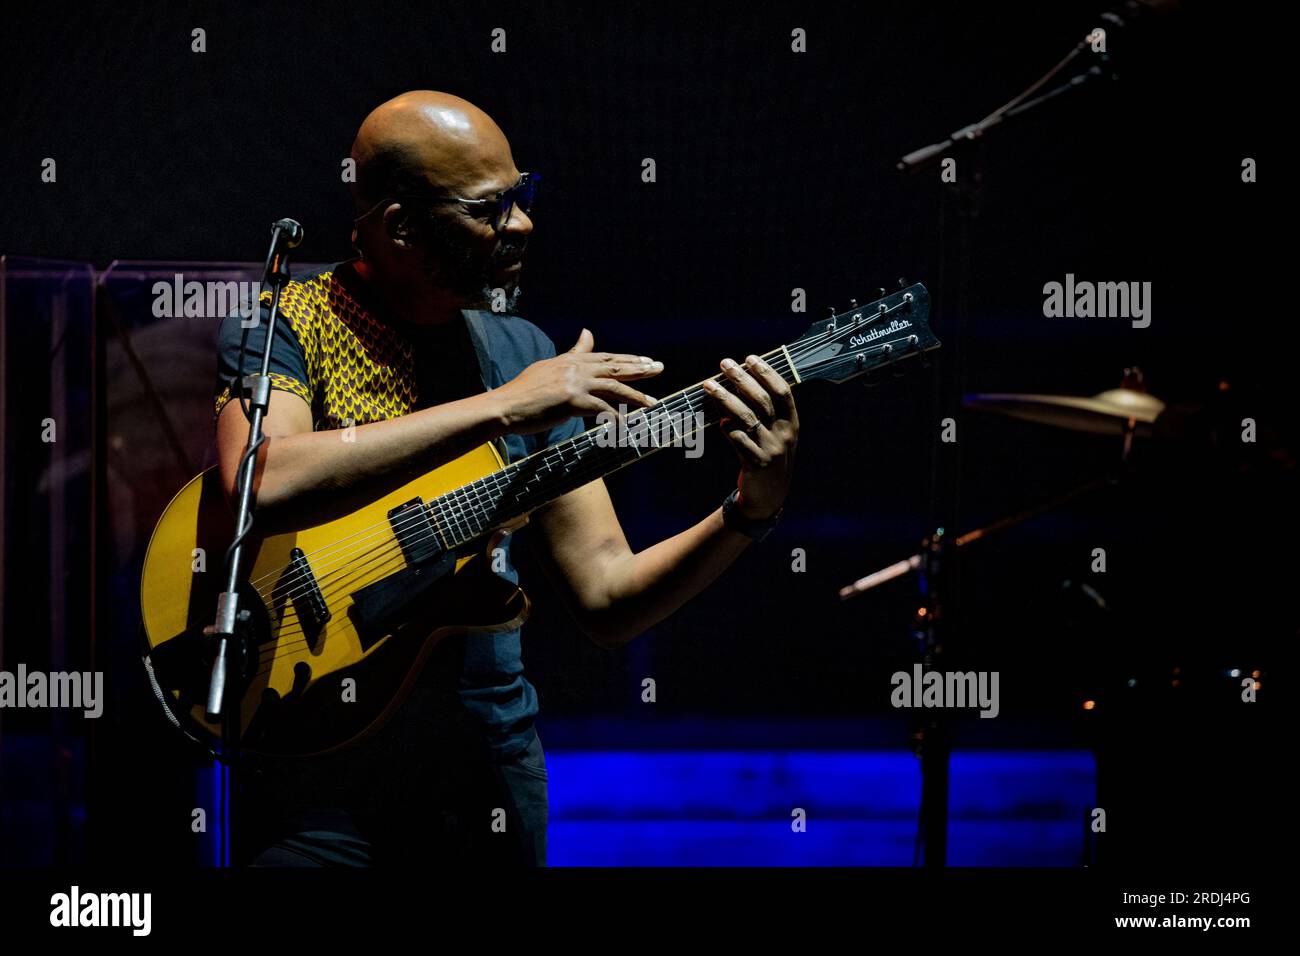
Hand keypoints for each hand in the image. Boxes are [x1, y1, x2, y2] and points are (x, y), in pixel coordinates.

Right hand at [492, 328, 662, 433]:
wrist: (504, 407)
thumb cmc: (523, 393)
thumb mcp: (549, 367)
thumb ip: (572, 354)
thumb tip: (588, 333)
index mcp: (569, 360)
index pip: (605, 357)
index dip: (627, 359)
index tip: (646, 361)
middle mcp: (574, 368)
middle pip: (615, 366)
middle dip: (640, 368)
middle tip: (660, 368)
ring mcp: (574, 383)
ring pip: (614, 387)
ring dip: (636, 395)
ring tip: (653, 402)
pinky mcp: (572, 400)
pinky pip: (602, 409)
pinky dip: (616, 417)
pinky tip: (627, 424)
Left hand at [702, 355, 798, 519]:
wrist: (770, 496)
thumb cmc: (769, 456)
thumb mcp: (776, 433)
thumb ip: (765, 411)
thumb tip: (739, 380)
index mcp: (791, 423)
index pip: (782, 391)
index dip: (766, 373)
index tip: (750, 358)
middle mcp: (784, 434)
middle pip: (762, 400)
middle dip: (742, 379)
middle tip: (724, 364)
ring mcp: (771, 449)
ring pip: (746, 418)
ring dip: (726, 399)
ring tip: (709, 386)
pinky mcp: (756, 464)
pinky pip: (738, 441)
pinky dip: (728, 429)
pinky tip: (718, 420)